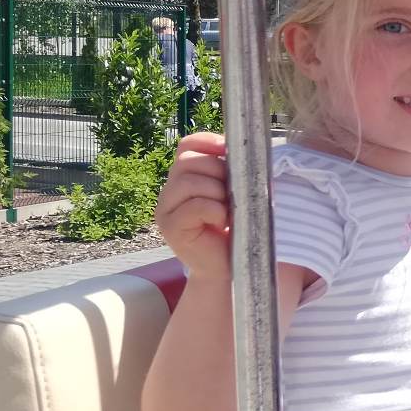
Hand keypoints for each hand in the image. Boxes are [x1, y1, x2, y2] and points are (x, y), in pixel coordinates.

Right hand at [157, 132, 232, 277]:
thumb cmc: (238, 228)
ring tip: (227, 211)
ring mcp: (166, 209)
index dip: (210, 143)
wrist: (230, 267)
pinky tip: (221, 222)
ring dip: (217, 193)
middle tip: (232, 195)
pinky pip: (194, 206)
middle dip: (218, 172)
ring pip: (190, 182)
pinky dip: (214, 210)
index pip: (188, 145)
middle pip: (189, 160)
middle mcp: (170, 190)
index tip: (231, 155)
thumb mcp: (238, 193)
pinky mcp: (170, 227)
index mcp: (185, 177)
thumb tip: (245, 151)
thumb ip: (234, 171)